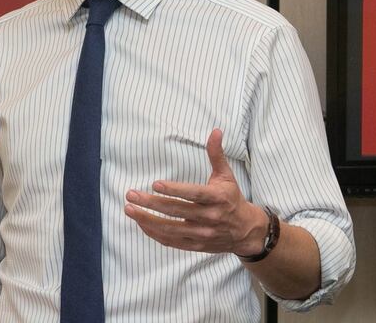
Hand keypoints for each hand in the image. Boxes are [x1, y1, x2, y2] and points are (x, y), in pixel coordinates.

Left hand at [123, 128, 266, 254]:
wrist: (247, 232)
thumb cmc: (232, 199)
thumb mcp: (226, 176)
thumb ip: (216, 154)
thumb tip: (215, 130)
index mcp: (217, 198)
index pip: (193, 194)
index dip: (174, 190)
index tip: (155, 184)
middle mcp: (209, 218)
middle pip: (176, 210)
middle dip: (151, 203)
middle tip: (131, 195)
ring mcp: (202, 234)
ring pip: (170, 228)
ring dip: (147, 219)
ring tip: (129, 209)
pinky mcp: (196, 245)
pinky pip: (171, 241)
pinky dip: (154, 233)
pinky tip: (140, 222)